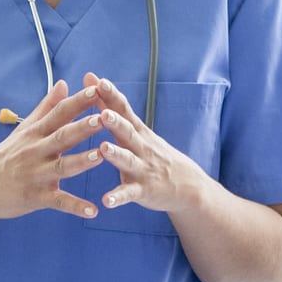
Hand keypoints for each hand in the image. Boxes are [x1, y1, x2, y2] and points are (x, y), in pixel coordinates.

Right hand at [0, 80, 111, 222]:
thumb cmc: (5, 157)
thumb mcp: (24, 129)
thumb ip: (46, 107)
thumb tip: (63, 83)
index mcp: (35, 133)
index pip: (59, 113)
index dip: (77, 101)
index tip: (96, 89)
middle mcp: (36, 151)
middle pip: (62, 136)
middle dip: (83, 127)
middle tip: (103, 118)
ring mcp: (36, 175)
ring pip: (62, 167)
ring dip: (82, 161)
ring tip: (101, 155)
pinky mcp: (35, 197)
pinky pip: (58, 202)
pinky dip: (75, 207)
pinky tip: (93, 210)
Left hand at [86, 73, 206, 216]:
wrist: (187, 185)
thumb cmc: (153, 153)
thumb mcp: (136, 129)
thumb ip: (111, 106)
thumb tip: (93, 79)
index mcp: (137, 131)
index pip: (123, 109)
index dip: (111, 95)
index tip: (98, 81)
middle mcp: (141, 147)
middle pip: (127, 132)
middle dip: (115, 122)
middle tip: (103, 113)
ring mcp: (143, 169)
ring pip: (128, 161)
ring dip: (117, 155)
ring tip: (104, 149)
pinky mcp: (143, 191)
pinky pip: (129, 194)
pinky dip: (118, 197)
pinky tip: (106, 201)